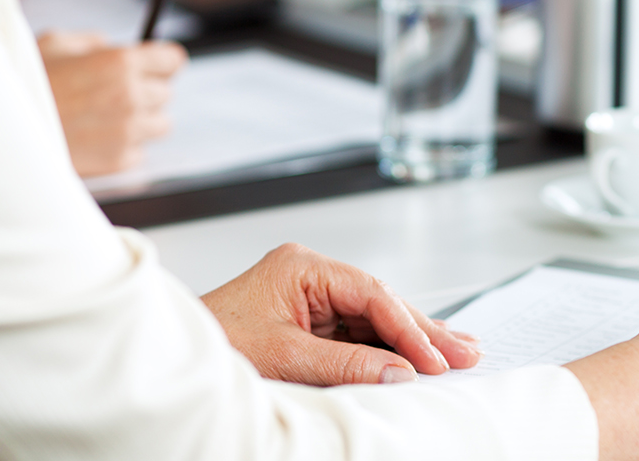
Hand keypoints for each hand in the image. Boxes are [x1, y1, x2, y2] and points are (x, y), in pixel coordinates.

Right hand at [38, 32, 186, 176]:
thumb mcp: (55, 45)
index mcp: (120, 62)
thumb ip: (92, 44)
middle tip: (114, 94)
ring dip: (140, 121)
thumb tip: (110, 47)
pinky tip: (94, 139)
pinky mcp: (118, 160)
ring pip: (160, 124)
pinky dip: (123, 147)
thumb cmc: (21, 84)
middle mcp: (130, 96)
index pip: (173, 60)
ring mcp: (127, 131)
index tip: (154, 67)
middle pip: (166, 94)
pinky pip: (138, 152)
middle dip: (145, 91)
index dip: (162, 63)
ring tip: (104, 118)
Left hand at [201, 243, 481, 384]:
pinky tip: (422, 356)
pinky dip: (391, 348)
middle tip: (467, 352)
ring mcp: (313, 297)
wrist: (171, 362)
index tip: (435, 359)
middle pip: (382, 302)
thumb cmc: (212, 347)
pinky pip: (361, 333)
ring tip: (459, 352)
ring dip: (415, 340)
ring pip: (377, 318)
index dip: (409, 328)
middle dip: (425, 330)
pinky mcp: (312, 320)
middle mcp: (311, 275)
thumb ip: (346, 363)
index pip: (372, 294)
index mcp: (301, 267)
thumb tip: (400, 371)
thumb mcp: (284, 357)